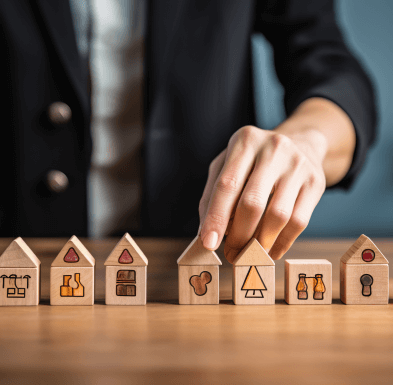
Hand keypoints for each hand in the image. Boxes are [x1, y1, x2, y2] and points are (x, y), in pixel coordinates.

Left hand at [198, 98, 355, 261]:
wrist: (300, 143)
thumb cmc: (254, 160)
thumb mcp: (228, 165)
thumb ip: (212, 196)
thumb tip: (205, 234)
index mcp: (245, 141)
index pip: (227, 185)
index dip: (216, 217)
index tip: (209, 243)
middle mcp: (273, 149)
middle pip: (252, 202)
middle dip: (239, 236)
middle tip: (231, 255)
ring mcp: (298, 165)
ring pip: (278, 215)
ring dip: (260, 243)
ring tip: (250, 254)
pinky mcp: (316, 182)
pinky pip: (299, 221)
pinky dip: (283, 243)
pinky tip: (271, 250)